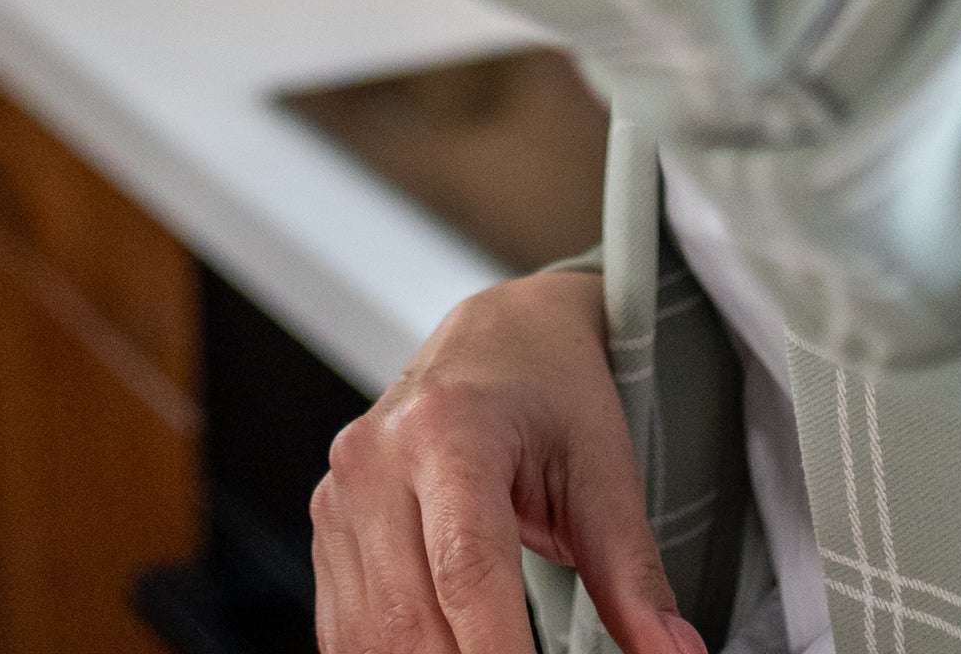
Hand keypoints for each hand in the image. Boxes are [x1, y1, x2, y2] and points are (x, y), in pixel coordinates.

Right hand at [313, 271, 709, 653]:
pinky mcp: (326, 526)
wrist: (496, 337)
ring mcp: (338, 497)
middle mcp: (375, 461)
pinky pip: (346, 629)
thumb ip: (633, 575)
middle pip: (410, 619)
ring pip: (371, 637)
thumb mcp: (606, 471)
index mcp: (448, 429)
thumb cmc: (552, 391)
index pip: (469, 571)